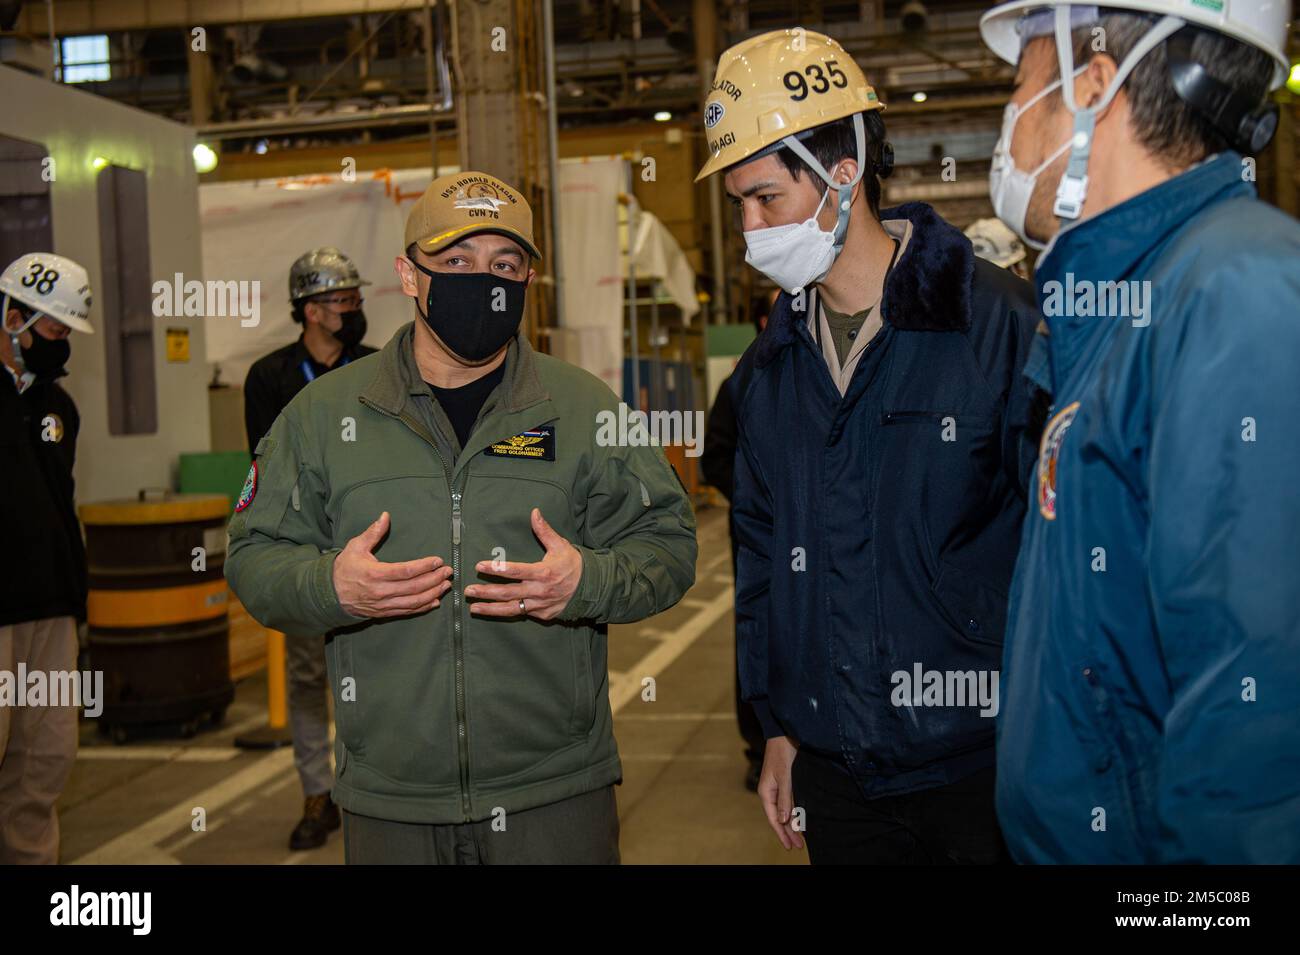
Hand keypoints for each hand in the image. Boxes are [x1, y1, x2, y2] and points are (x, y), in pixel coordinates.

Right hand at [332, 512, 453, 617]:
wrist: (329, 594)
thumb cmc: (344, 568)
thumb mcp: (355, 547)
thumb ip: (373, 532)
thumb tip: (385, 515)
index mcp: (374, 574)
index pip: (405, 571)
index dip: (424, 566)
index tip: (438, 561)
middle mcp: (380, 591)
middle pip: (414, 587)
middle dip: (434, 579)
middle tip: (448, 572)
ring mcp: (383, 604)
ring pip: (413, 602)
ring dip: (433, 593)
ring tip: (446, 585)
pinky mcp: (384, 613)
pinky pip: (407, 611)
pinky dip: (423, 607)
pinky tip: (435, 601)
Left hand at [464, 508, 582, 620]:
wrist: (592, 588)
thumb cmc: (573, 564)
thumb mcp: (561, 545)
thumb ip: (544, 531)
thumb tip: (534, 512)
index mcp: (542, 572)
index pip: (513, 571)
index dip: (495, 569)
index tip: (479, 567)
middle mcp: (539, 591)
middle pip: (507, 593)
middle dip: (485, 592)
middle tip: (468, 591)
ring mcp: (540, 605)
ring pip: (511, 609)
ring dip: (491, 609)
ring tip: (473, 608)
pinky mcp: (542, 614)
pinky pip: (523, 613)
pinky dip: (508, 612)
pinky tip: (494, 611)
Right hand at [759, 735, 804, 850]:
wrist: (785, 732)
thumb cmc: (783, 752)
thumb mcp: (785, 776)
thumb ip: (785, 798)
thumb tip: (782, 820)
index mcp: (766, 792)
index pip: (774, 819)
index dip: (782, 833)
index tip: (790, 846)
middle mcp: (771, 791)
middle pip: (779, 817)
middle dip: (788, 832)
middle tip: (798, 847)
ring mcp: (778, 787)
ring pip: (785, 811)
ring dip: (792, 824)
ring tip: (800, 838)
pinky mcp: (786, 781)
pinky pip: (789, 802)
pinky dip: (795, 812)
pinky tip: (800, 819)